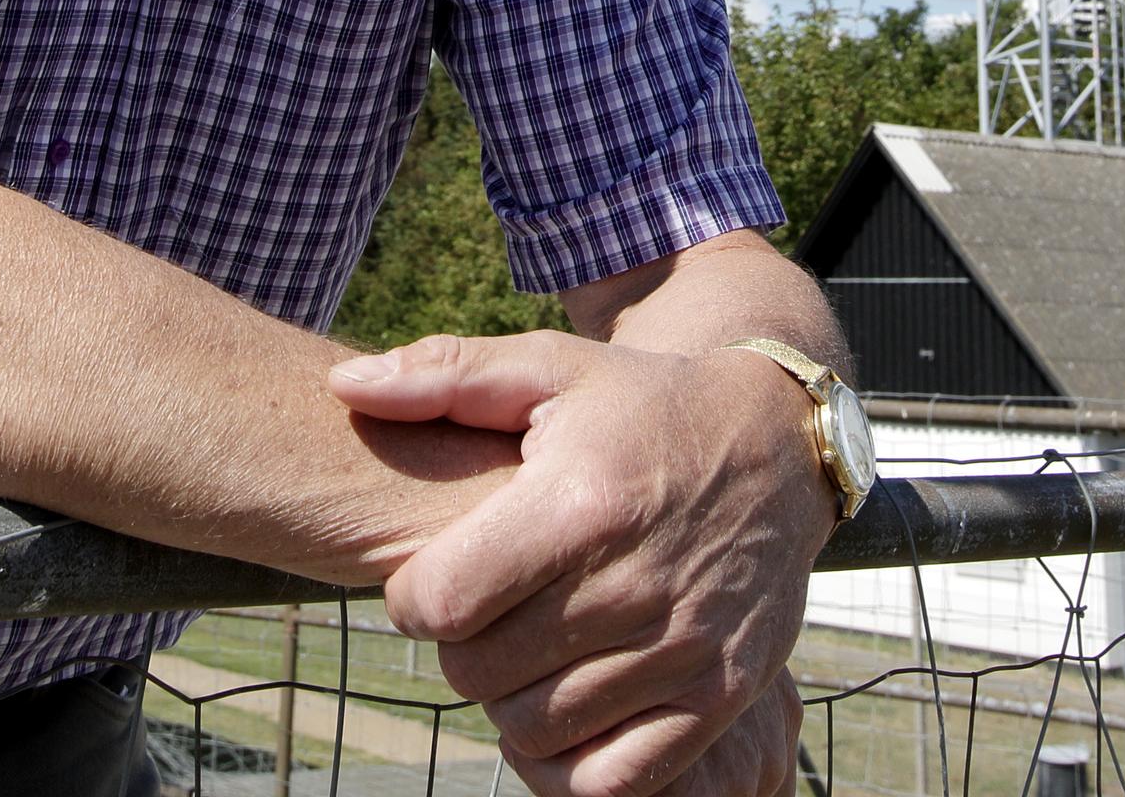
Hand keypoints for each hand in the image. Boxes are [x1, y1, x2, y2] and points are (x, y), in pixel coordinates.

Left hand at [331, 331, 831, 796]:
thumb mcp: (551, 369)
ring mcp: (685, 649)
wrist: (780, 446)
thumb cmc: (644, 406)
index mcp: (583, 503)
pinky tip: (564, 707)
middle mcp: (637, 584)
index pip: (444, 602)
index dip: (414, 597)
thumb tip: (344, 388)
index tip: (435, 577)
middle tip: (484, 612)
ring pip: (536, 730)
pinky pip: (612, 781)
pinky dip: (570, 762)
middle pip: (480, 674)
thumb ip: (442, 375)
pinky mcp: (722, 697)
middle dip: (461, 647)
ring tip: (526, 650)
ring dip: (511, 699)